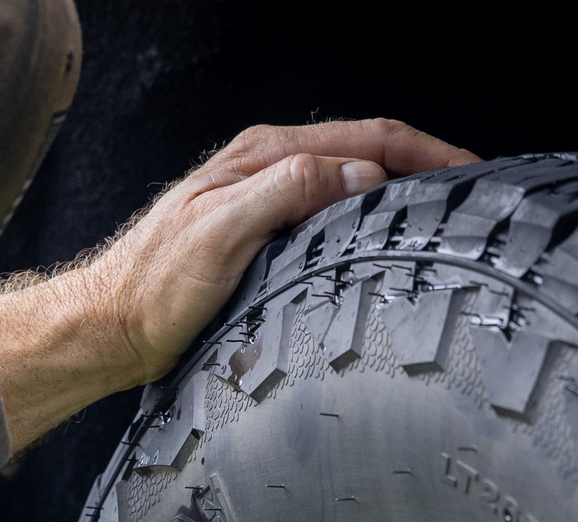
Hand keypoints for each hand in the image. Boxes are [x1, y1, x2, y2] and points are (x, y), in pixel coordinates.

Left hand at [72, 119, 478, 391]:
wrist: (105, 330)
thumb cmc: (151, 292)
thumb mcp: (220, 234)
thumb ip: (287, 192)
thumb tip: (357, 173)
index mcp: (263, 157)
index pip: (367, 136)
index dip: (426, 150)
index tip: (471, 172)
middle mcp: (263, 170)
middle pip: (364, 151)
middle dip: (424, 164)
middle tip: (472, 193)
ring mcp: (259, 201)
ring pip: (347, 182)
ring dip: (396, 190)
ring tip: (437, 212)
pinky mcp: (253, 236)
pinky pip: (325, 213)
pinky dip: (364, 217)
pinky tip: (376, 241)